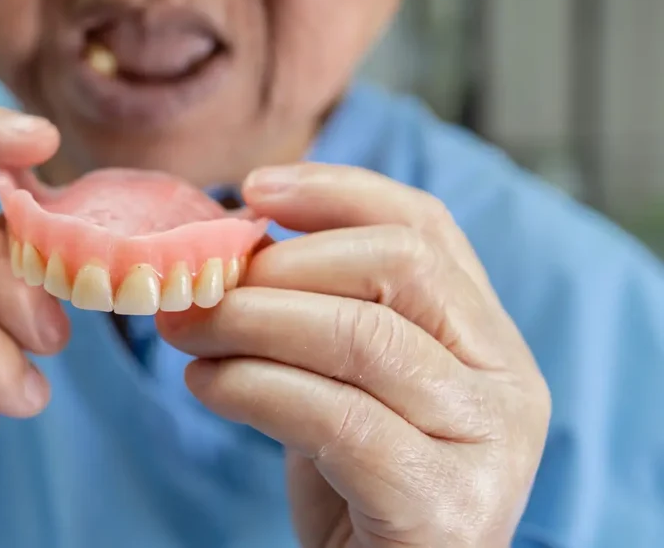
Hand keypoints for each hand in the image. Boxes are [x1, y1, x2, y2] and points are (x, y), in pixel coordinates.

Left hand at [157, 163, 551, 547]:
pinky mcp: (443, 504)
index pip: (425, 228)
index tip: (253, 189)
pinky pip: (334, 416)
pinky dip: (252, 387)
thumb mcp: (345, 381)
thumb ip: (315, 315)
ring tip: (185, 331)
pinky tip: (206, 385)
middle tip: (198, 282)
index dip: (337, 193)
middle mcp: (507, 382)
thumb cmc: (356, 483)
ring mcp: (487, 443)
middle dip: (281, 264)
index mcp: (488, 338)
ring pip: (360, 337)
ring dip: (249, 321)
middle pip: (397, 267)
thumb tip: (232, 243)